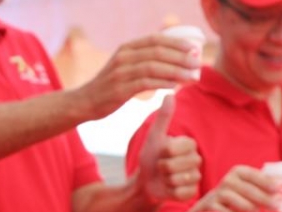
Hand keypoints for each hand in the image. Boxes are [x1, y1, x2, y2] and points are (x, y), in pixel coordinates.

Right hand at [74, 35, 198, 119]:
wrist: (84, 102)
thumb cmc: (109, 86)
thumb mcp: (124, 66)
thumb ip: (143, 60)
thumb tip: (173, 58)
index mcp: (126, 48)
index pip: (156, 39)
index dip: (177, 42)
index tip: (195, 48)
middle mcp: (123, 56)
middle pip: (158, 52)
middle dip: (181, 57)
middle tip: (198, 64)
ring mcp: (120, 72)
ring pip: (154, 67)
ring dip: (176, 71)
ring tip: (192, 77)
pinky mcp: (119, 89)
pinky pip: (145, 83)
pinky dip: (162, 83)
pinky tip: (174, 86)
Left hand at [136, 94, 200, 202]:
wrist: (145, 183)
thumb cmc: (150, 158)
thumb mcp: (154, 138)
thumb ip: (163, 118)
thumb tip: (170, 94)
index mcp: (190, 144)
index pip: (174, 148)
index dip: (162, 153)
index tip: (161, 153)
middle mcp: (196, 160)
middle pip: (175, 165)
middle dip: (162, 168)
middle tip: (161, 168)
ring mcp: (195, 177)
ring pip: (178, 179)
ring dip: (165, 180)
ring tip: (164, 177)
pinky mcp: (192, 193)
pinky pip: (181, 193)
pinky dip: (169, 192)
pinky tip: (168, 188)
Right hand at [187, 165, 275, 211]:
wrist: (208, 206)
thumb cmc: (234, 196)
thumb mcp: (244, 186)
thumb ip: (260, 186)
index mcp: (238, 171)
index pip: (254, 175)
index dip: (266, 182)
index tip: (277, 190)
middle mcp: (227, 180)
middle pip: (248, 190)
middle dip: (264, 199)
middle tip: (275, 207)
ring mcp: (218, 193)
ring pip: (238, 201)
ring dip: (250, 208)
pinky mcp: (211, 206)